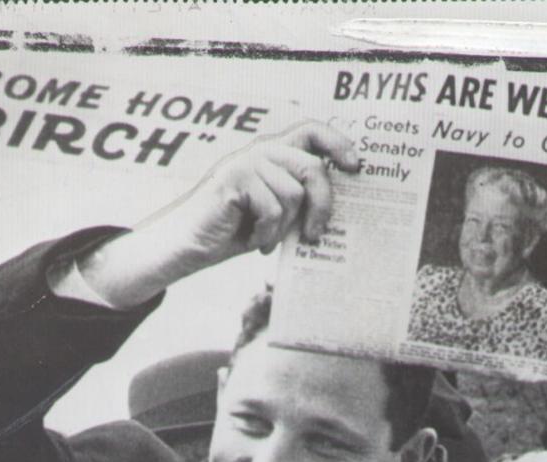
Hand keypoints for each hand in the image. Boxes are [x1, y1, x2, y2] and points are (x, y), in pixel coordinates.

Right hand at [77, 121, 358, 307]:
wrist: (189, 245)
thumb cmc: (233, 231)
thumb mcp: (274, 214)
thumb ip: (297, 200)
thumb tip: (334, 205)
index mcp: (273, 154)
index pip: (311, 131)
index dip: (338, 143)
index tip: (356, 167)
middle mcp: (261, 151)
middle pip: (312, 168)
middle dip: (322, 206)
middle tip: (316, 235)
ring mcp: (245, 163)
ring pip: (292, 194)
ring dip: (284, 227)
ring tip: (267, 240)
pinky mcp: (233, 180)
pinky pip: (270, 207)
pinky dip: (267, 234)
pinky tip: (255, 242)